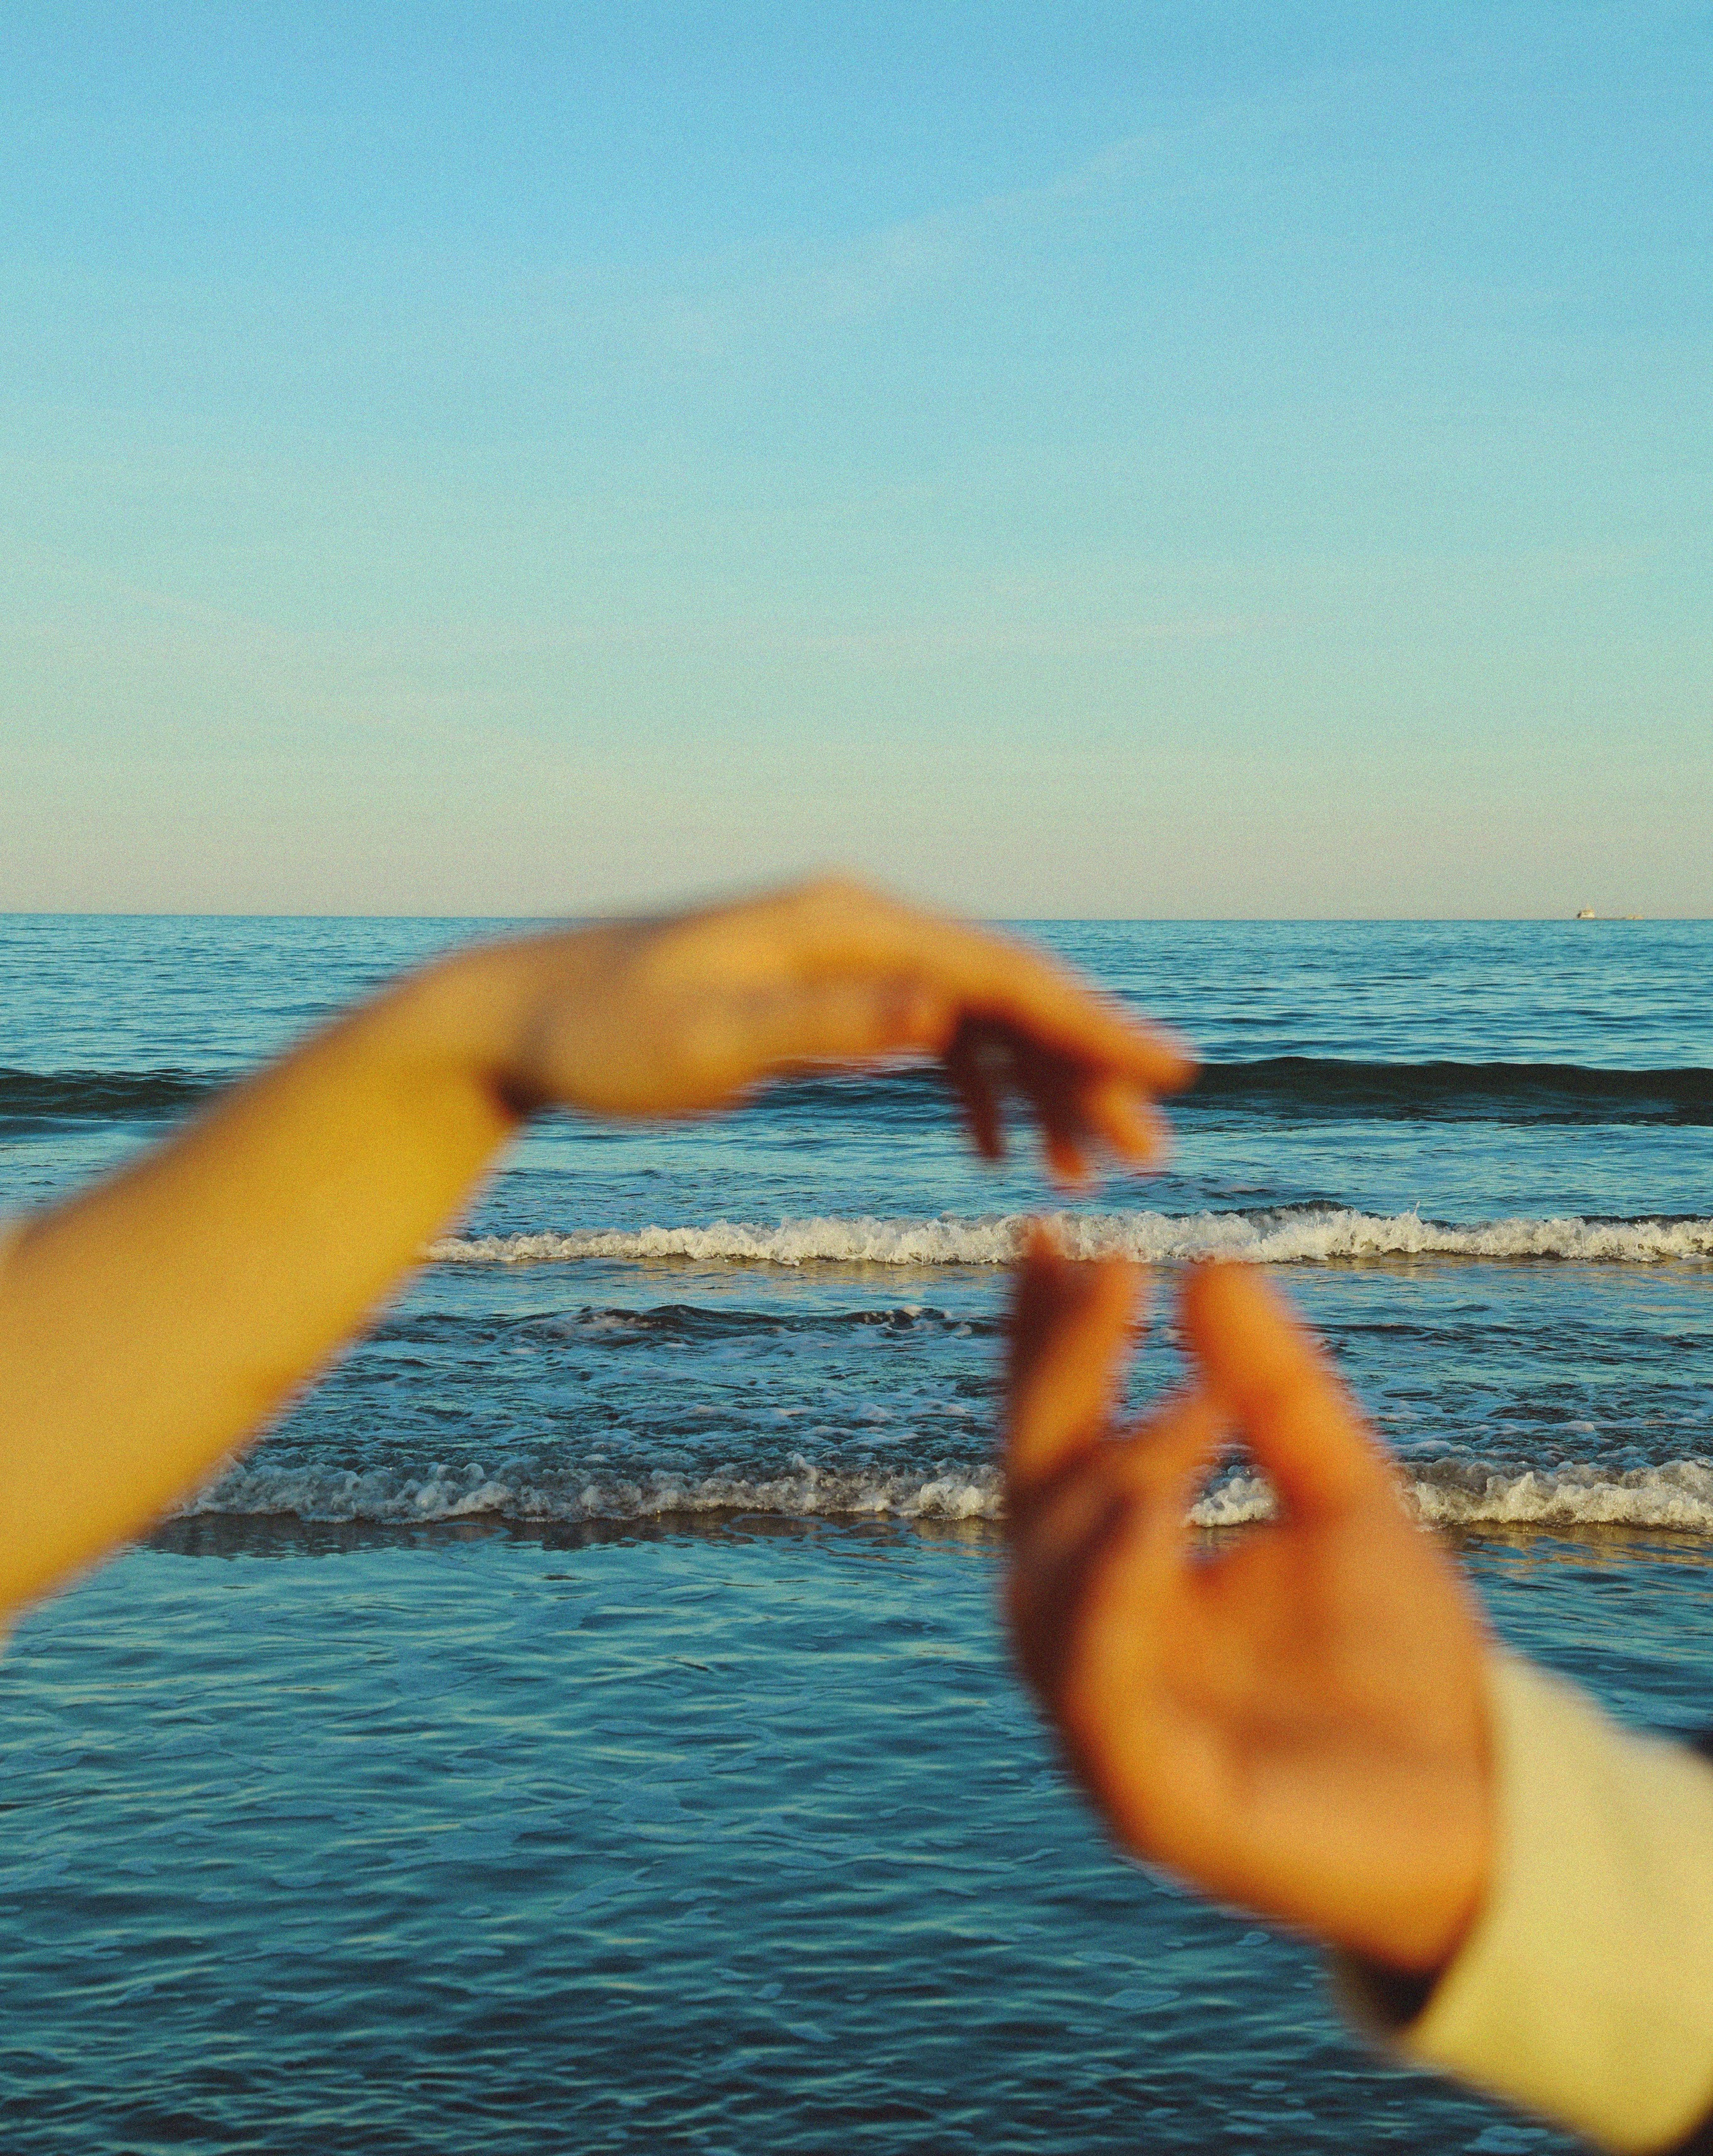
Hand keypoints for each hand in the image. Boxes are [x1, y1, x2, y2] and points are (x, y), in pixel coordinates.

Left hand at [476, 877, 1191, 1180]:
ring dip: (1039, 1088)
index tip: (1168, 1074)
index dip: (1092, 1024)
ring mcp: (842, 957)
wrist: (515, 1019)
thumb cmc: (598, 1035)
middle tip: (1147, 1154)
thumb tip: (939, 1011)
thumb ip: (825, 1024)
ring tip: (1086, 1172)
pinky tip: (993, 1152)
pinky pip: (929, 1035)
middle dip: (1085, 1069)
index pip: (1000, 971)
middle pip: (1006, 992)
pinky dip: (976, 1088)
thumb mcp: (707, 1041)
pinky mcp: (819, 994)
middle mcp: (857, 925)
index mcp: (846, 923)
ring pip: (977, 1017)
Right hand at [1004, 1234, 1492, 1973]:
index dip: (1047, 1343)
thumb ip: (1275, 1394)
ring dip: (1096, 1488)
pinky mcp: (1147, 1802)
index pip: (1060, 1442)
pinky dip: (1111, 1601)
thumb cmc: (1397, 1669)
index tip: (1053, 1233)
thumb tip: (1208, 1262)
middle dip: (1060, 1383)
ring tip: (1169, 1401)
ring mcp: (1105, 1728)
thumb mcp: (1343, 1499)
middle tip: (1115, 1276)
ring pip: (1050, 1597)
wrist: (1485, 1814)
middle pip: (1036, 1499)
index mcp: (1120, 1578)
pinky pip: (1098, 1694)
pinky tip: (1150, 1514)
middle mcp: (1090, 1645)